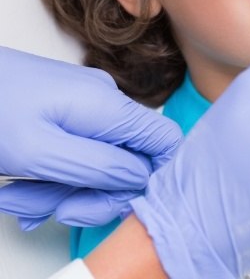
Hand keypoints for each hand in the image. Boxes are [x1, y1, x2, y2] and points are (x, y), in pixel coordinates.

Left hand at [0, 47, 181, 228]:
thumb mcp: (41, 152)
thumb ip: (99, 167)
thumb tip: (141, 178)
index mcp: (108, 107)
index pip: (165, 141)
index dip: (152, 178)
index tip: (115, 202)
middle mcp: (105, 103)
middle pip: (127, 161)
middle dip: (91, 194)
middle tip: (53, 209)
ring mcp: (87, 107)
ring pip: (97, 162)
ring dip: (62, 190)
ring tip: (21, 197)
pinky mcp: (68, 112)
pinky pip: (77, 152)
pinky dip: (53, 176)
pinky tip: (23, 185)